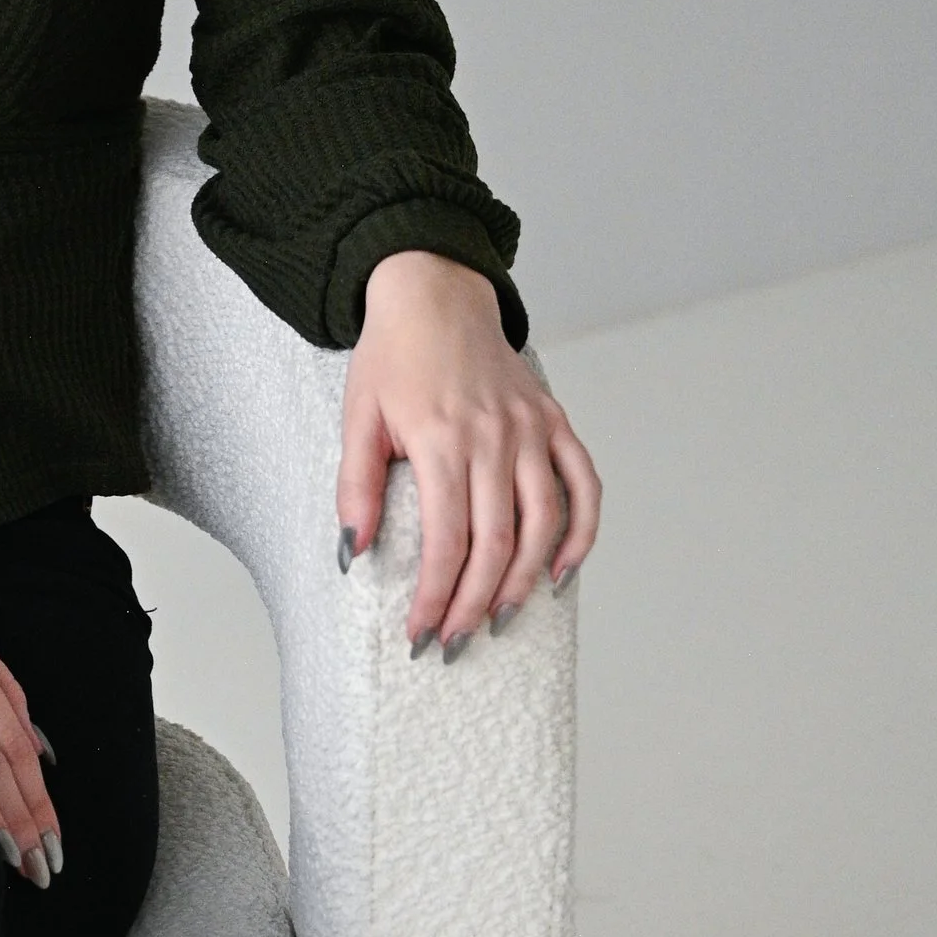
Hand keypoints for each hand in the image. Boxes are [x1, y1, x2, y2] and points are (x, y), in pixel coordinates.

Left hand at [338, 251, 601, 655]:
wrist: (435, 294)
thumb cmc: (393, 356)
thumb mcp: (357, 417)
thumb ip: (355, 486)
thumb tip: (354, 551)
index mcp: (442, 440)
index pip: (447, 541)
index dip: (436, 596)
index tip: (420, 633)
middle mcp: (495, 438)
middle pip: (496, 543)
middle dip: (476, 604)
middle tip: (455, 643)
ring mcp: (531, 430)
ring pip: (544, 523)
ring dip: (525, 581)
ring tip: (502, 619)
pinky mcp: (553, 422)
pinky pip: (583, 485)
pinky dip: (581, 533)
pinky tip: (561, 572)